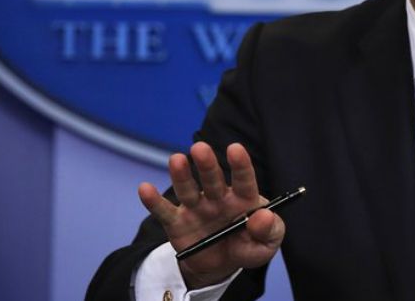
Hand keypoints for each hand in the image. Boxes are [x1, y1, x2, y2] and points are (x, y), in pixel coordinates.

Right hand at [138, 142, 283, 288]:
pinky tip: (145, 189)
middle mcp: (218, 197)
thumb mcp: (266, 244)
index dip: (240, 164)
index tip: (235, 149)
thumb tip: (262, 216)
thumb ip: (269, 230)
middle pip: (212, 179)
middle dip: (207, 164)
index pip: (243, 179)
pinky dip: (154, 201)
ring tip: (177, 159)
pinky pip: (164, 212)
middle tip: (200, 148)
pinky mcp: (177, 223)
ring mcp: (196, 208)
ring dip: (181, 175)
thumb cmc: (248, 246)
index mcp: (243, 198)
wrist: (221, 266)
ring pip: (188, 189)